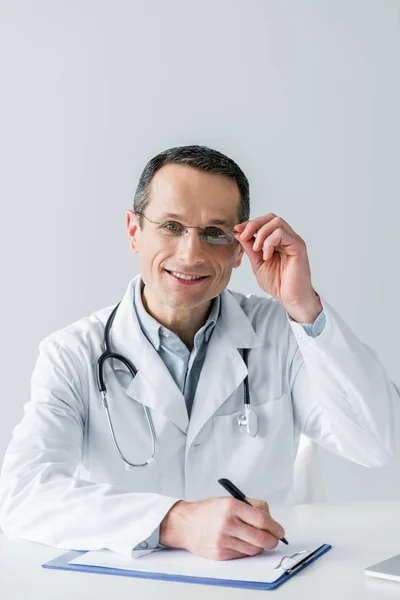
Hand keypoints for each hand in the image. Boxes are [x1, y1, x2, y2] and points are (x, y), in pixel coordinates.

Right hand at [160, 497, 284, 559]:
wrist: (185, 524)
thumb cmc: (208, 511)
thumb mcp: (228, 500)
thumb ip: (250, 506)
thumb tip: (270, 518)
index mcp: (231, 506)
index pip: (261, 519)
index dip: (275, 526)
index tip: (280, 530)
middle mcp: (227, 522)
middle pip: (261, 537)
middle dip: (272, 540)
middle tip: (275, 539)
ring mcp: (223, 539)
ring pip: (254, 548)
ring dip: (260, 546)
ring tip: (258, 540)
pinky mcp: (220, 553)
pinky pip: (242, 554)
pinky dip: (247, 550)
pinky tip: (243, 543)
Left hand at [234, 214, 321, 322]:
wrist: (290, 298)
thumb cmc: (278, 283)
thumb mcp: (257, 263)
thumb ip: (250, 248)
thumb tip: (239, 233)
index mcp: (278, 241)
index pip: (264, 222)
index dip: (249, 224)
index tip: (237, 230)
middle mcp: (287, 238)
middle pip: (271, 217)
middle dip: (254, 224)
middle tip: (244, 236)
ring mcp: (293, 241)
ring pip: (276, 222)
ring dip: (262, 234)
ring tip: (257, 250)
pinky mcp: (298, 246)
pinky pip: (282, 234)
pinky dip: (270, 242)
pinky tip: (267, 256)